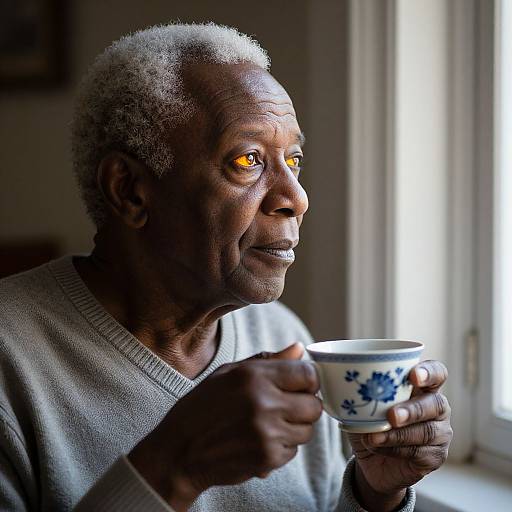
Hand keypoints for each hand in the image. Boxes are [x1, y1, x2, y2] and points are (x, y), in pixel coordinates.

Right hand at [128, 343, 321, 510]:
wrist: (180, 450)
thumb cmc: (203, 406)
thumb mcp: (230, 373)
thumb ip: (269, 360)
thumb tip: (300, 349)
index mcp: (254, 376)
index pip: (308, 375)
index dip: (309, 380)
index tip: (301, 384)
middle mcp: (264, 403)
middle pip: (314, 405)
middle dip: (304, 406)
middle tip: (285, 406)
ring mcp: (267, 433)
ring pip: (307, 430)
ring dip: (294, 428)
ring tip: (269, 424)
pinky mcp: (267, 458)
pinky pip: (293, 451)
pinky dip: (282, 447)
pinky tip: (259, 441)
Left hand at [348, 360, 452, 511]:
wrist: (371, 460)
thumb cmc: (369, 421)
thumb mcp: (362, 401)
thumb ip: (360, 386)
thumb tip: (333, 372)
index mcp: (422, 386)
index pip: (438, 373)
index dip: (429, 372)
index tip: (412, 376)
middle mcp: (436, 407)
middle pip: (436, 403)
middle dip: (413, 409)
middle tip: (391, 415)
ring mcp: (439, 433)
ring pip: (426, 431)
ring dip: (397, 434)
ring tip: (374, 436)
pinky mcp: (434, 457)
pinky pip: (419, 452)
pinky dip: (394, 449)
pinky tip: (376, 446)